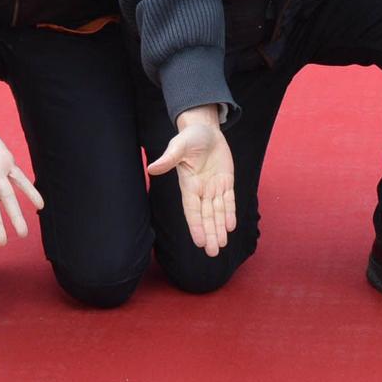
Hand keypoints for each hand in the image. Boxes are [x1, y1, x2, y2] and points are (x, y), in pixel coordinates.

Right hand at [148, 106, 236, 255]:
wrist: (205, 129)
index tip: (199, 242)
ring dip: (219, 228)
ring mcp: (214, 186)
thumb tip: (152, 168)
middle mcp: (201, 189)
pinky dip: (229, 212)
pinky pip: (228, 200)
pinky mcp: (225, 181)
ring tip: (220, 245)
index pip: (192, 210)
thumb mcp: (179, 146)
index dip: (196, 226)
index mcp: (189, 185)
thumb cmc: (189, 137)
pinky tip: (229, 227)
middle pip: (206, 216)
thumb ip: (168, 159)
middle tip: (212, 252)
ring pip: (217, 211)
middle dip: (209, 233)